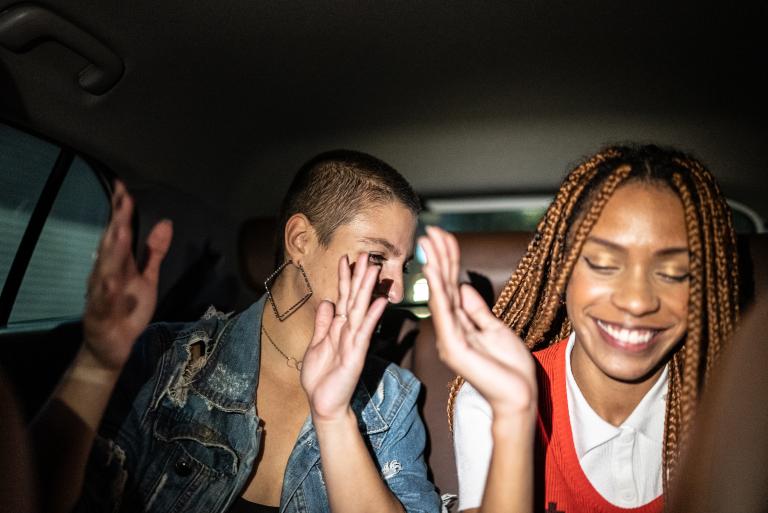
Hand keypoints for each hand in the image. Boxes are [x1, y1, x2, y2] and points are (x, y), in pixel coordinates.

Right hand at [82, 181, 172, 370]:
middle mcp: (106, 274)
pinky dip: (108, 292)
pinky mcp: (101, 315)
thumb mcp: (147, 278)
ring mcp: (101, 294)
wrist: (111, 347)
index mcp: (117, 264)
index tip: (123, 188)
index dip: (121, 211)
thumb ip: (154, 252)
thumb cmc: (127, 310)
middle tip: (122, 199)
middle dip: (117, 221)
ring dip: (113, 250)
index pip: (119, 232)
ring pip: (106, 270)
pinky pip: (104, 302)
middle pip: (111, 245)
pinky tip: (112, 281)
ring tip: (120, 230)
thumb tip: (166, 222)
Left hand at [301, 253, 387, 423]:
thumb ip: (323, 325)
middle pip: (354, 299)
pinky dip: (371, 316)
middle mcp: (349, 331)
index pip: (343, 298)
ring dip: (367, 289)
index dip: (344, 279)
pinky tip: (379, 301)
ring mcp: (354, 342)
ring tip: (374, 269)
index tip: (346, 258)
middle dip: (359, 277)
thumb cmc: (321, 378)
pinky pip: (364, 332)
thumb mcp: (316, 346)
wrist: (324, 405)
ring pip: (360, 310)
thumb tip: (327, 302)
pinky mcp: (356, 354)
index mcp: (338, 329)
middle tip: (366, 255)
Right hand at [419, 226, 536, 418]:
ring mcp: (449, 338)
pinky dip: (438, 291)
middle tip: (431, 231)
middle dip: (438, 257)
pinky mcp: (454, 347)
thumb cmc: (509, 368)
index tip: (443, 236)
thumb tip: (461, 286)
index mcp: (459, 324)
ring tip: (430, 242)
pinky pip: (445, 314)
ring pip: (441, 295)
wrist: (518, 396)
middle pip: (442, 286)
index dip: (448, 260)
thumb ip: (476, 309)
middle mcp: (450, 329)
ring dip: (435, 267)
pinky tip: (434, 272)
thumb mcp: (495, 328)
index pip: (451, 286)